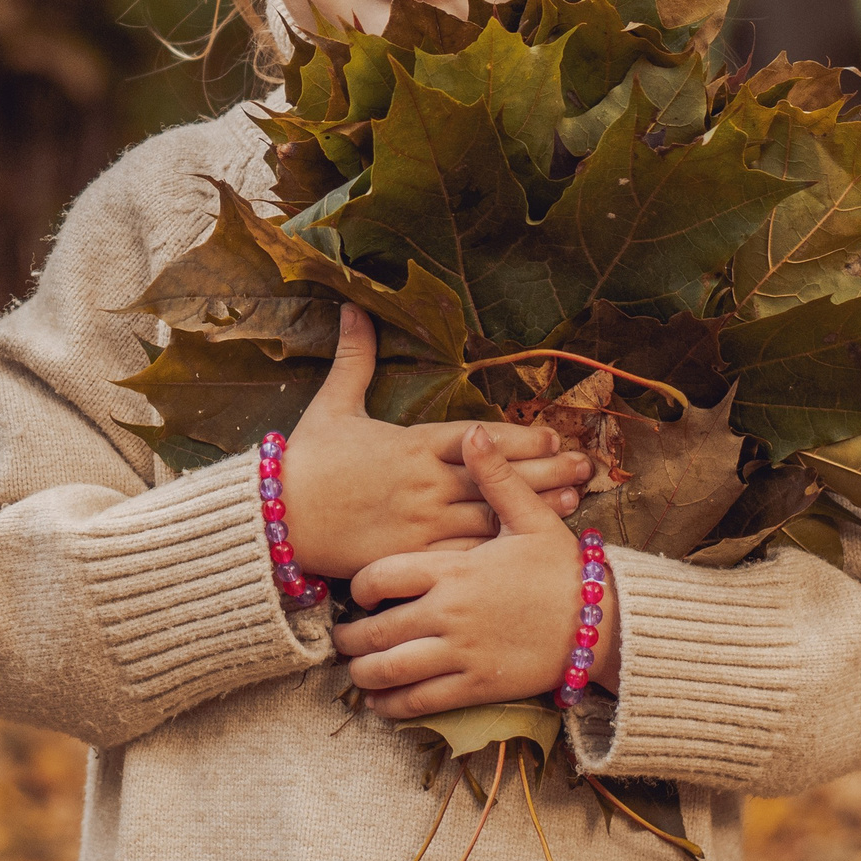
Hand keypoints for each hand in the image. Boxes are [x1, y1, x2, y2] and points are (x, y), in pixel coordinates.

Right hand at [279, 306, 592, 578]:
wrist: (277, 518)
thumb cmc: (306, 461)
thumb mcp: (331, 404)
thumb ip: (354, 358)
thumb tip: (354, 306)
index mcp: (408, 444)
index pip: (474, 438)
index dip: (516, 437)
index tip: (550, 435)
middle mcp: (422, 482)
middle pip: (494, 474)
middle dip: (542, 469)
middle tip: (583, 464)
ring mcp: (420, 521)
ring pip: (489, 513)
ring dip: (533, 507)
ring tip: (572, 501)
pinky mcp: (412, 554)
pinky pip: (463, 552)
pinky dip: (498, 549)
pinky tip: (526, 546)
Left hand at [330, 424, 621, 719]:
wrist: (606, 624)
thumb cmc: (565, 569)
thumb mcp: (531, 517)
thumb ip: (494, 477)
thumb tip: (473, 430)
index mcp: (454, 568)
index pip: (380, 576)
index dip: (358, 587)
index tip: (358, 593)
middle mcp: (449, 612)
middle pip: (375, 629)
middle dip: (349, 637)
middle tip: (340, 638)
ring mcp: (461, 653)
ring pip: (390, 670)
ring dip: (363, 674)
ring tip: (355, 670)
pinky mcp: (477, 687)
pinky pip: (420, 702)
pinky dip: (391, 707)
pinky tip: (380, 705)